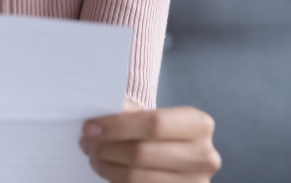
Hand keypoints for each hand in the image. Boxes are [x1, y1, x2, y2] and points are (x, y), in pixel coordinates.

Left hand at [79, 98, 220, 182]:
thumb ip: (129, 113)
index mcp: (200, 124)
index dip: (117, 126)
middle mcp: (204, 156)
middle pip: (142, 153)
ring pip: (137, 177)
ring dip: (107, 167)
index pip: (153, 124)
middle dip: (106, 147)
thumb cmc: (160, 133)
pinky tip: (108, 169)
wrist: (178, 157)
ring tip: (93, 157)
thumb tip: (98, 120)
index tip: (90, 127)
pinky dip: (116, 180)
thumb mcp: (151, 116)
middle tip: (86, 143)